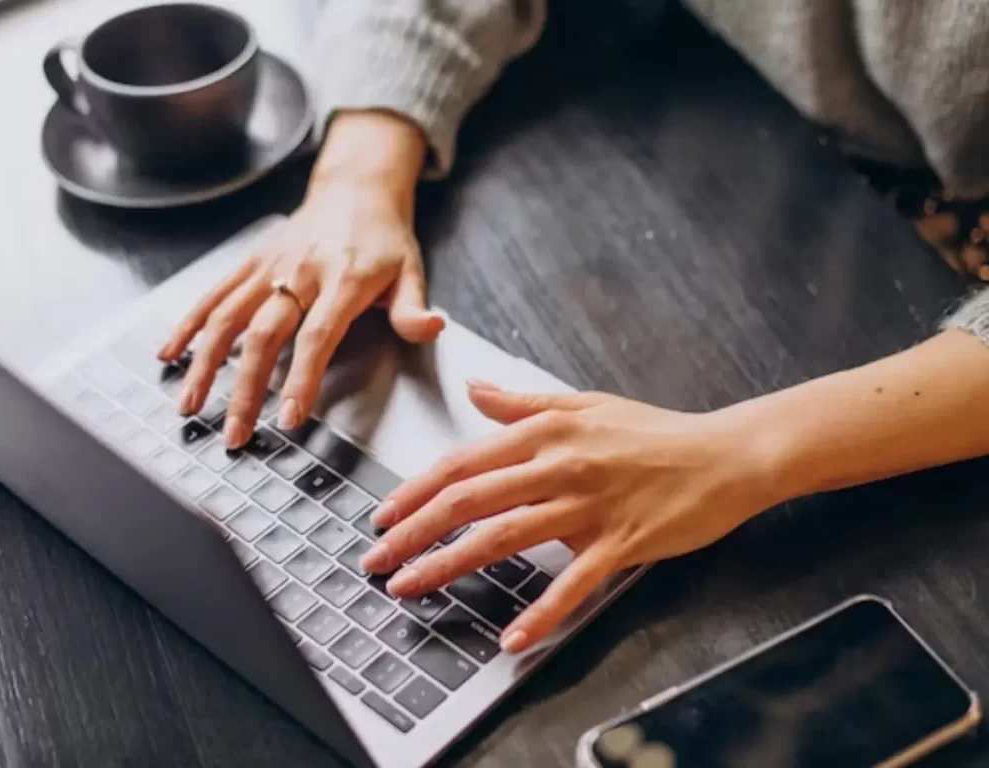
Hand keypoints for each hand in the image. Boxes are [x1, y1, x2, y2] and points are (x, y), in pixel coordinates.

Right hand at [158, 113, 442, 447]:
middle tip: (235, 433)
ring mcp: (269, 265)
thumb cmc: (385, 239)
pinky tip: (169, 354)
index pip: (317, 336)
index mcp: (343, 279)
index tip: (288, 417)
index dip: (302, 378)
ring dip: (204, 364)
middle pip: (264, 335)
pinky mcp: (249, 261)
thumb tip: (431, 329)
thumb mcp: (412, 271)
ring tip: (190, 406)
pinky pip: (213, 294)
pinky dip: (188, 324)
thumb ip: (414, 308)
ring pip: (227, 317)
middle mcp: (300, 272)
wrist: (355, 188)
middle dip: (245, 389)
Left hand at [361, 382, 778, 652]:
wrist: (724, 454)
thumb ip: (523, 402)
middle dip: (414, 531)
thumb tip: (475, 390)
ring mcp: (589, 506)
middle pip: (470, 499)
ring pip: (505, 537)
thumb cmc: (654, 431)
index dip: (416, 491)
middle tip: (378, 559)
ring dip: (450, 565)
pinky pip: (573, 583)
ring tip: (412, 587)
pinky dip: (541, 613)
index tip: (385, 516)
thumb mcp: (584, 403)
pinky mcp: (620, 543)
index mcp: (545, 432)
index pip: (463, 462)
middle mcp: (559, 465)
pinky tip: (511, 637)